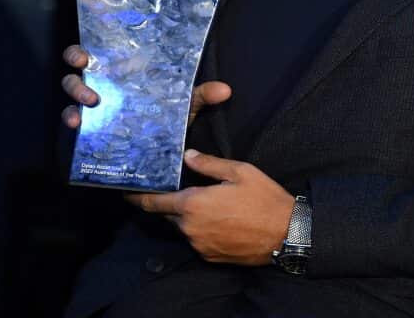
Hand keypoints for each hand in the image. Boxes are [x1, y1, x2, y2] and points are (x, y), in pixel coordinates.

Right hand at [59, 44, 230, 128]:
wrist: (158, 153)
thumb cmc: (164, 117)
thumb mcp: (182, 106)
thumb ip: (200, 96)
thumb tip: (225, 90)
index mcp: (117, 75)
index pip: (92, 55)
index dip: (81, 52)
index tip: (84, 54)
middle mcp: (99, 88)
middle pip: (75, 73)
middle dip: (76, 73)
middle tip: (87, 75)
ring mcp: (90, 110)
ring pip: (71, 97)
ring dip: (76, 97)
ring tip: (88, 106)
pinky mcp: (88, 133)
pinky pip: (74, 126)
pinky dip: (73, 123)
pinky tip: (78, 126)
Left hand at [126, 149, 293, 264]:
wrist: (287, 235)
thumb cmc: (264, 199)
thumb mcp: (240, 172)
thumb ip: (209, 164)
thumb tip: (188, 156)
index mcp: (193, 204)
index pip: (154, 203)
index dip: (138, 198)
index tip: (126, 193)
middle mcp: (190, 228)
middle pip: (169, 215)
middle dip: (171, 204)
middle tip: (181, 192)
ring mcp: (200, 246)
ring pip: (185, 228)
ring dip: (190, 218)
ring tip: (209, 206)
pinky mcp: (211, 257)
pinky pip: (198, 241)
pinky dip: (202, 231)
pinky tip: (221, 221)